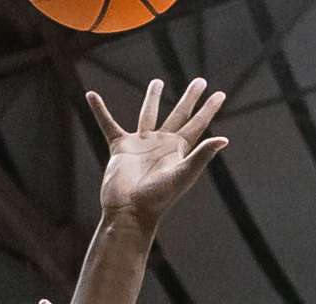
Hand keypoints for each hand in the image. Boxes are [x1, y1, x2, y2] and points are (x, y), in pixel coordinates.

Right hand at [88, 77, 227, 227]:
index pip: (197, 124)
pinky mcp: (120, 147)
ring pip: (148, 114)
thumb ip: (201, 155)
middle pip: (179, 114)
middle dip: (189, 98)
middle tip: (200, 81)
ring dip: (152, 97)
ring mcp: (141, 144)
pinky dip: (99, 111)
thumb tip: (224, 139)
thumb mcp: (183, 175)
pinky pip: (108, 124)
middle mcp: (162, 144)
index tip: (220, 94)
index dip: (209, 109)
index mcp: (178, 150)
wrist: (130, 210)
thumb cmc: (158, 198)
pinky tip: (91, 96)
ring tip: (157, 81)